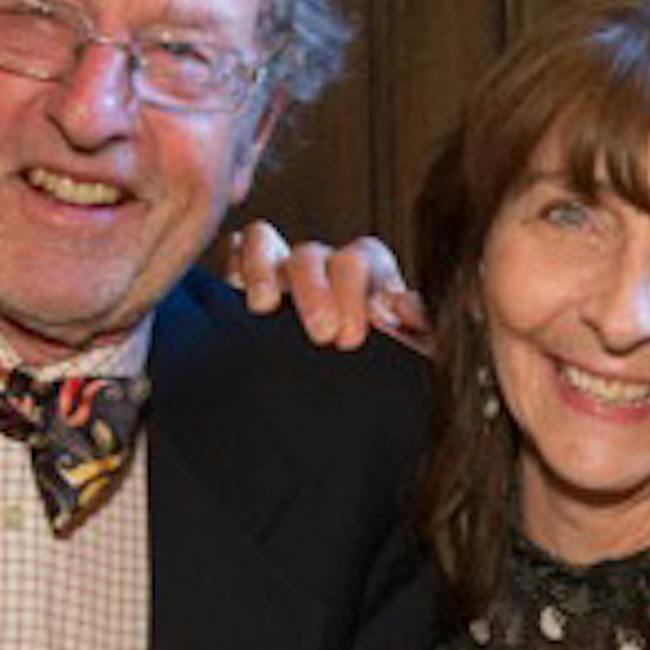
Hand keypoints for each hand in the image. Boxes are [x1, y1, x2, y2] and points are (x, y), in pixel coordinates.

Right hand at [222, 221, 428, 352]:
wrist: (347, 406)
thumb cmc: (381, 372)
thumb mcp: (410, 353)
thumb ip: (415, 325)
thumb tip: (404, 305)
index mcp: (368, 276)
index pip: (361, 259)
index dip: (355, 292)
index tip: (352, 337)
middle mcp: (324, 267)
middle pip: (312, 254)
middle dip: (315, 291)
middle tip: (322, 334)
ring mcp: (282, 272)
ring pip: (267, 243)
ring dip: (264, 271)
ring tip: (265, 307)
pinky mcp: (244, 285)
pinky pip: (234, 255)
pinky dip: (234, 267)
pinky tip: (237, 299)